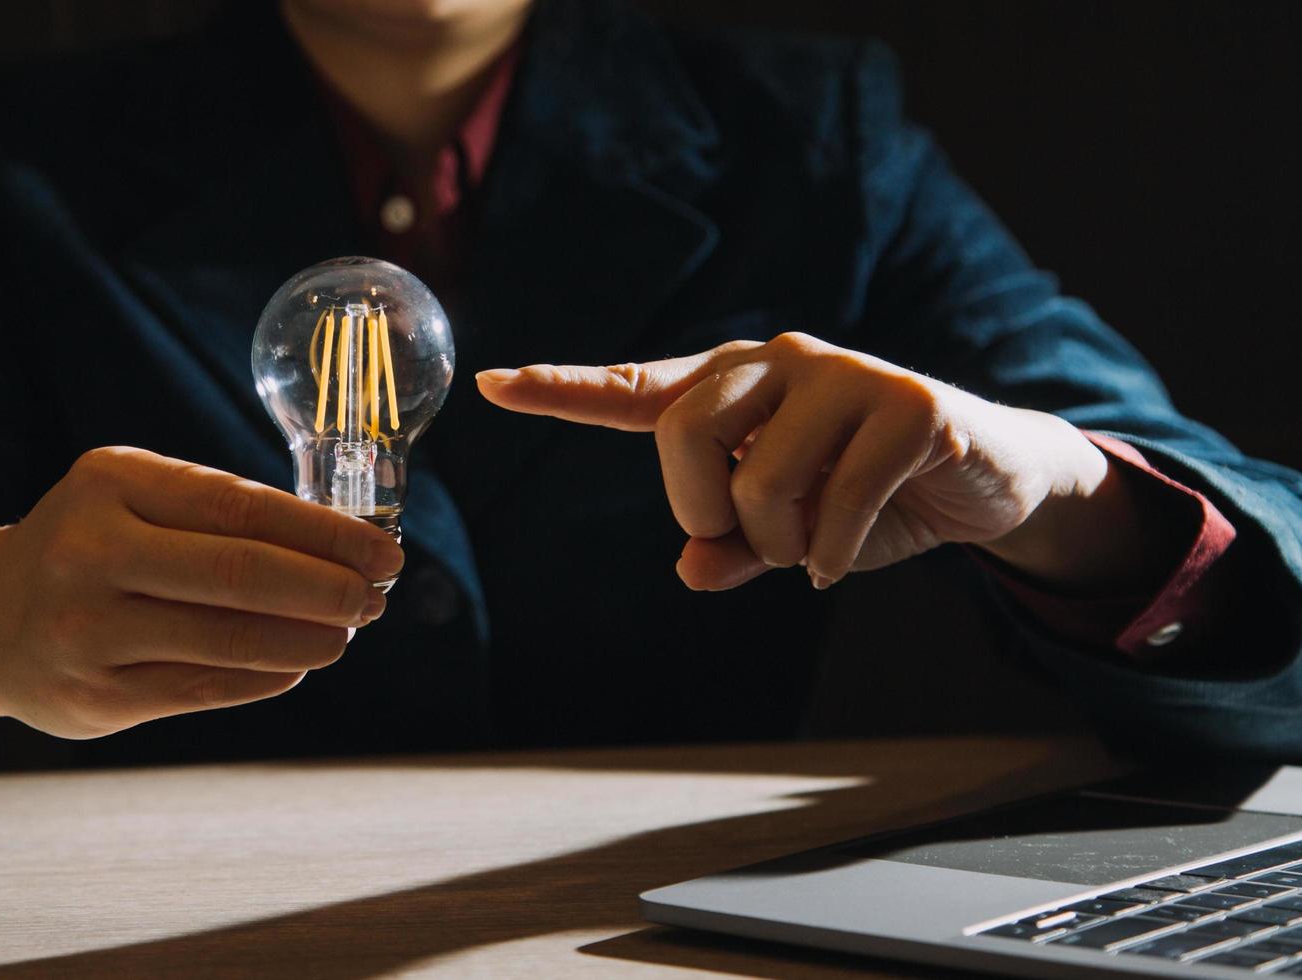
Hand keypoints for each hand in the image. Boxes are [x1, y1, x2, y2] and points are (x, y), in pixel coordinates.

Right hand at [0, 447, 404, 760]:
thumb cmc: (89, 545)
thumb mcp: (132, 497)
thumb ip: (218, 512)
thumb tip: (342, 545)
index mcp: (110, 482)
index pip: (242, 507)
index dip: (326, 535)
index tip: (383, 551)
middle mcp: (90, 553)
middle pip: (241, 576)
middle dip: (328, 589)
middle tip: (375, 599)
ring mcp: (86, 632)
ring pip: (229, 642)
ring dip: (307, 640)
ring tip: (344, 634)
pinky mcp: (94, 698)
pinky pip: (205, 689)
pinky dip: (265, 677)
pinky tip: (296, 665)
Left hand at [477, 332, 1147, 591]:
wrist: (986, 481)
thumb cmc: (866, 499)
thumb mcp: (789, 534)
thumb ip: (732, 546)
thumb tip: (692, 568)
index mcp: (734, 388)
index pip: (636, 389)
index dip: (562, 391)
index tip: (491, 384)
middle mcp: (780, 361)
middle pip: (686, 437)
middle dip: (707, 511)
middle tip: (752, 539)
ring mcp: (845, 374)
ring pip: (763, 480)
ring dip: (784, 544)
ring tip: (816, 547)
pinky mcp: (908, 404)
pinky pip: (838, 502)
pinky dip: (835, 555)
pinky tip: (850, 555)